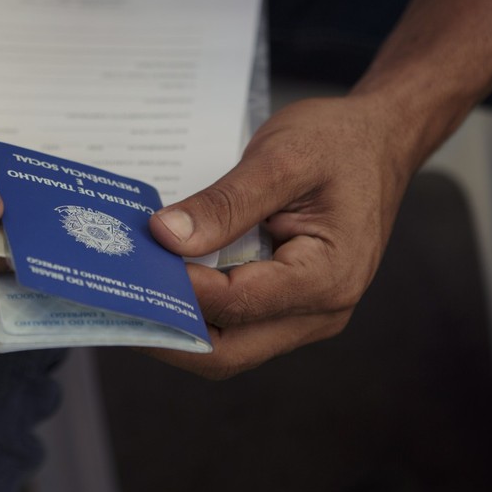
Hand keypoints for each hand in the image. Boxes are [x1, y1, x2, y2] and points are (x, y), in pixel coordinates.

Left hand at [148, 95, 414, 378]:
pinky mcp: (288, 305)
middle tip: (112, 297)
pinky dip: (195, 311)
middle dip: (166, 330)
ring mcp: (305, 314)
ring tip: (128, 292)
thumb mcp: (281, 159)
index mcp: (327, 277)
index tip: (130, 263)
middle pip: (227, 350)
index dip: (178, 289)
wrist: (378, 140)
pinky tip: (161, 284)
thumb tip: (165, 237)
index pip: (235, 303)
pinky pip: (235, 324)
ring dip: (177, 325)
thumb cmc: (339, 143)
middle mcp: (320, 311)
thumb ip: (225, 203)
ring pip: (228, 345)